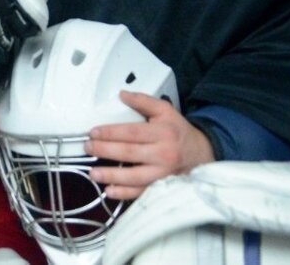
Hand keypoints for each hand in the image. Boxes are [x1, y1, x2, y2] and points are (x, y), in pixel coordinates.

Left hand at [86, 91, 215, 199]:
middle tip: (88, 148)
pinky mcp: (161, 187)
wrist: (201, 154)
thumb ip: (143, 101)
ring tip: (93, 173)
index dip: (111, 133)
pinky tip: (110, 190)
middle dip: (105, 151)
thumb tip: (122, 94)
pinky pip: (141, 193)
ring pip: (134, 177)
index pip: (132, 133)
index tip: (94, 132)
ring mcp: (162, 174)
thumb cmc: (178, 131)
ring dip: (111, 176)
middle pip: (129, 153)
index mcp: (162, 133)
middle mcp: (163, 154)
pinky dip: (124, 194)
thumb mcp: (165, 111)